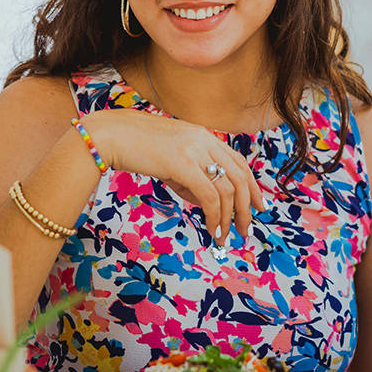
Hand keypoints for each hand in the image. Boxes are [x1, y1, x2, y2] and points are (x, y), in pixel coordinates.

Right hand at [84, 109, 264, 245]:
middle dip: (247, 207)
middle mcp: (206, 140)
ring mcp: (196, 150)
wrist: (113, 135)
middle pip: (240, 178)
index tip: (258, 206)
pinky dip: (216, 216)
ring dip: (230, 217)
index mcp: (205, 136)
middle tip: (245, 229)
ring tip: (225, 236)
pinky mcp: (183, 163)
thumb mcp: (172, 160)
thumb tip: (208, 203)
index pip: (239, 163)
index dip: (252, 187)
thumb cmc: (138, 148)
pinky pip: (210, 196)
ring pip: (228, 189)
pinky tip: (212, 229)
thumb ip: (192, 177)